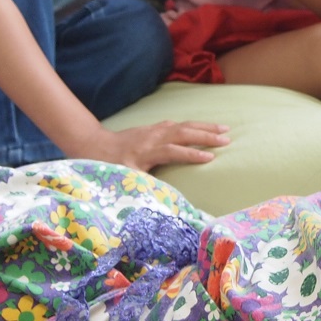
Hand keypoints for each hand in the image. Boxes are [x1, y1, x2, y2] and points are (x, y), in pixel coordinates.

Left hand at [71, 121, 229, 171]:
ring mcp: (153, 130)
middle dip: (206, 135)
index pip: (174, 151)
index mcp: (147, 151)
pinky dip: (190, 125)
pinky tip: (199, 127)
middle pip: (183, 132)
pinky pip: (175, 124)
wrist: (92, 145)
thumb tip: (160, 196)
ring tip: (224, 128)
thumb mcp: (122, 179)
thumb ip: (141, 184)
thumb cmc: (108, 166)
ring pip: (182, 125)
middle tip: (227, 138)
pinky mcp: (152, 128)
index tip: (211, 157)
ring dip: (203, 126)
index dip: (192, 154)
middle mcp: (152, 137)